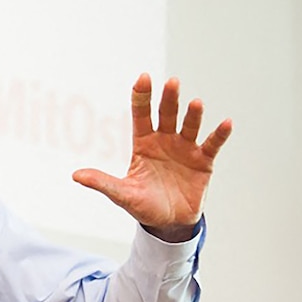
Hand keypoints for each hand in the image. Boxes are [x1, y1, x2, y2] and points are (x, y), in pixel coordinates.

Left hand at [72, 73, 231, 241]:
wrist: (168, 224)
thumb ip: (102, 183)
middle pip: (166, 115)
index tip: (143, 78)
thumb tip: (76, 176)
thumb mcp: (122, 194)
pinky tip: (225, 123)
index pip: (141, 116)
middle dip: (168, 99)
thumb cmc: (143, 206)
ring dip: (192, 115)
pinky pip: (212, 145)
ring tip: (195, 103)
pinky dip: (219, 134)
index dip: (142, 97)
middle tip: (171, 83)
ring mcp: (185, 149)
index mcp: (144, 144)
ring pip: (189, 126)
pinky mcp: (203, 162)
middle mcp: (165, 141)